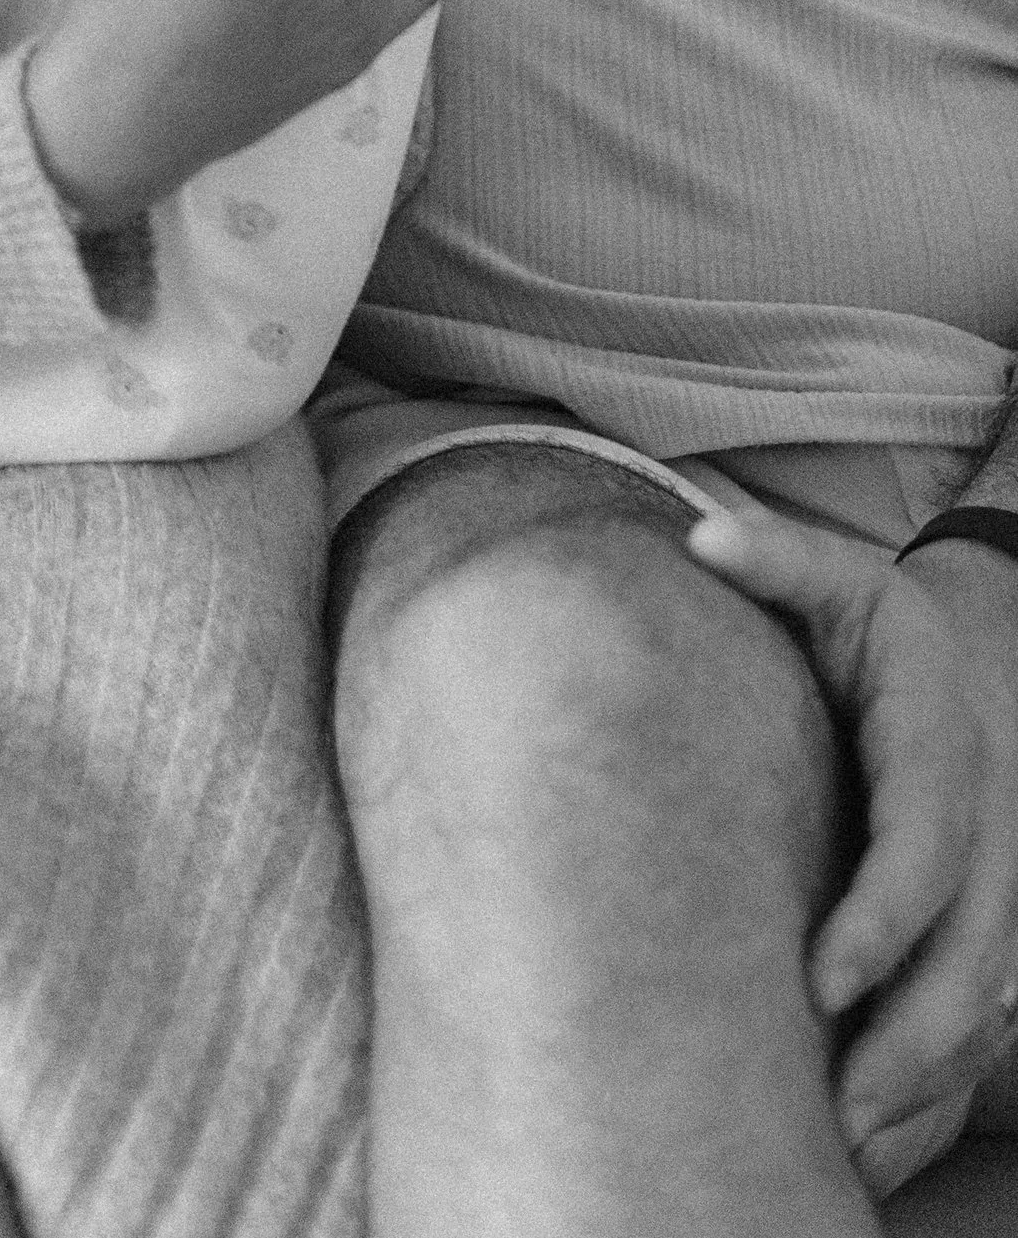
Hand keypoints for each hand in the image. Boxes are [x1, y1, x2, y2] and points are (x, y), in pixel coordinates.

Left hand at [686, 506, 1017, 1197]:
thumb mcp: (838, 576)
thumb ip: (775, 560)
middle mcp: (991, 835)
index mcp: (946, 748)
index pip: (929, 851)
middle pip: (969, 964)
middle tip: (827, 1112)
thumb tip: (702, 540)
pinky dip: (931, 1100)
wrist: (973, 663)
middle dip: (905, 1046)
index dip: (884, 921)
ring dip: (918, 1089)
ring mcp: (1000, 898)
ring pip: (981, 1018)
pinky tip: (862, 1147)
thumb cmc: (877, 629)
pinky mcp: (988, 940)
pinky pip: (976, 1038)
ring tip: (836, 1150)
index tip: (819, 982)